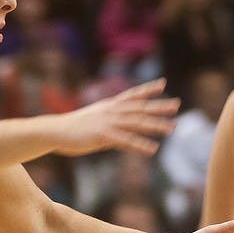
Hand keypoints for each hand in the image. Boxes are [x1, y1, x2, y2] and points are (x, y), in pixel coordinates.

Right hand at [55, 78, 179, 155]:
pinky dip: (140, 145)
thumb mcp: (96, 121)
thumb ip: (113, 124)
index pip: (132, 94)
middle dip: (159, 106)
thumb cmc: (75, 128)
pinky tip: (153, 149)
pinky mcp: (103, 135)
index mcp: (110, 105)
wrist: (56, 131)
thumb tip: (125, 132)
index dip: (148, 88)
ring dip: (155, 125)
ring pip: (137, 123)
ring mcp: (108, 122)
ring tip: (172, 129)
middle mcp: (111, 110)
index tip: (163, 83)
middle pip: (140, 107)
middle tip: (177, 105)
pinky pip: (126, 141)